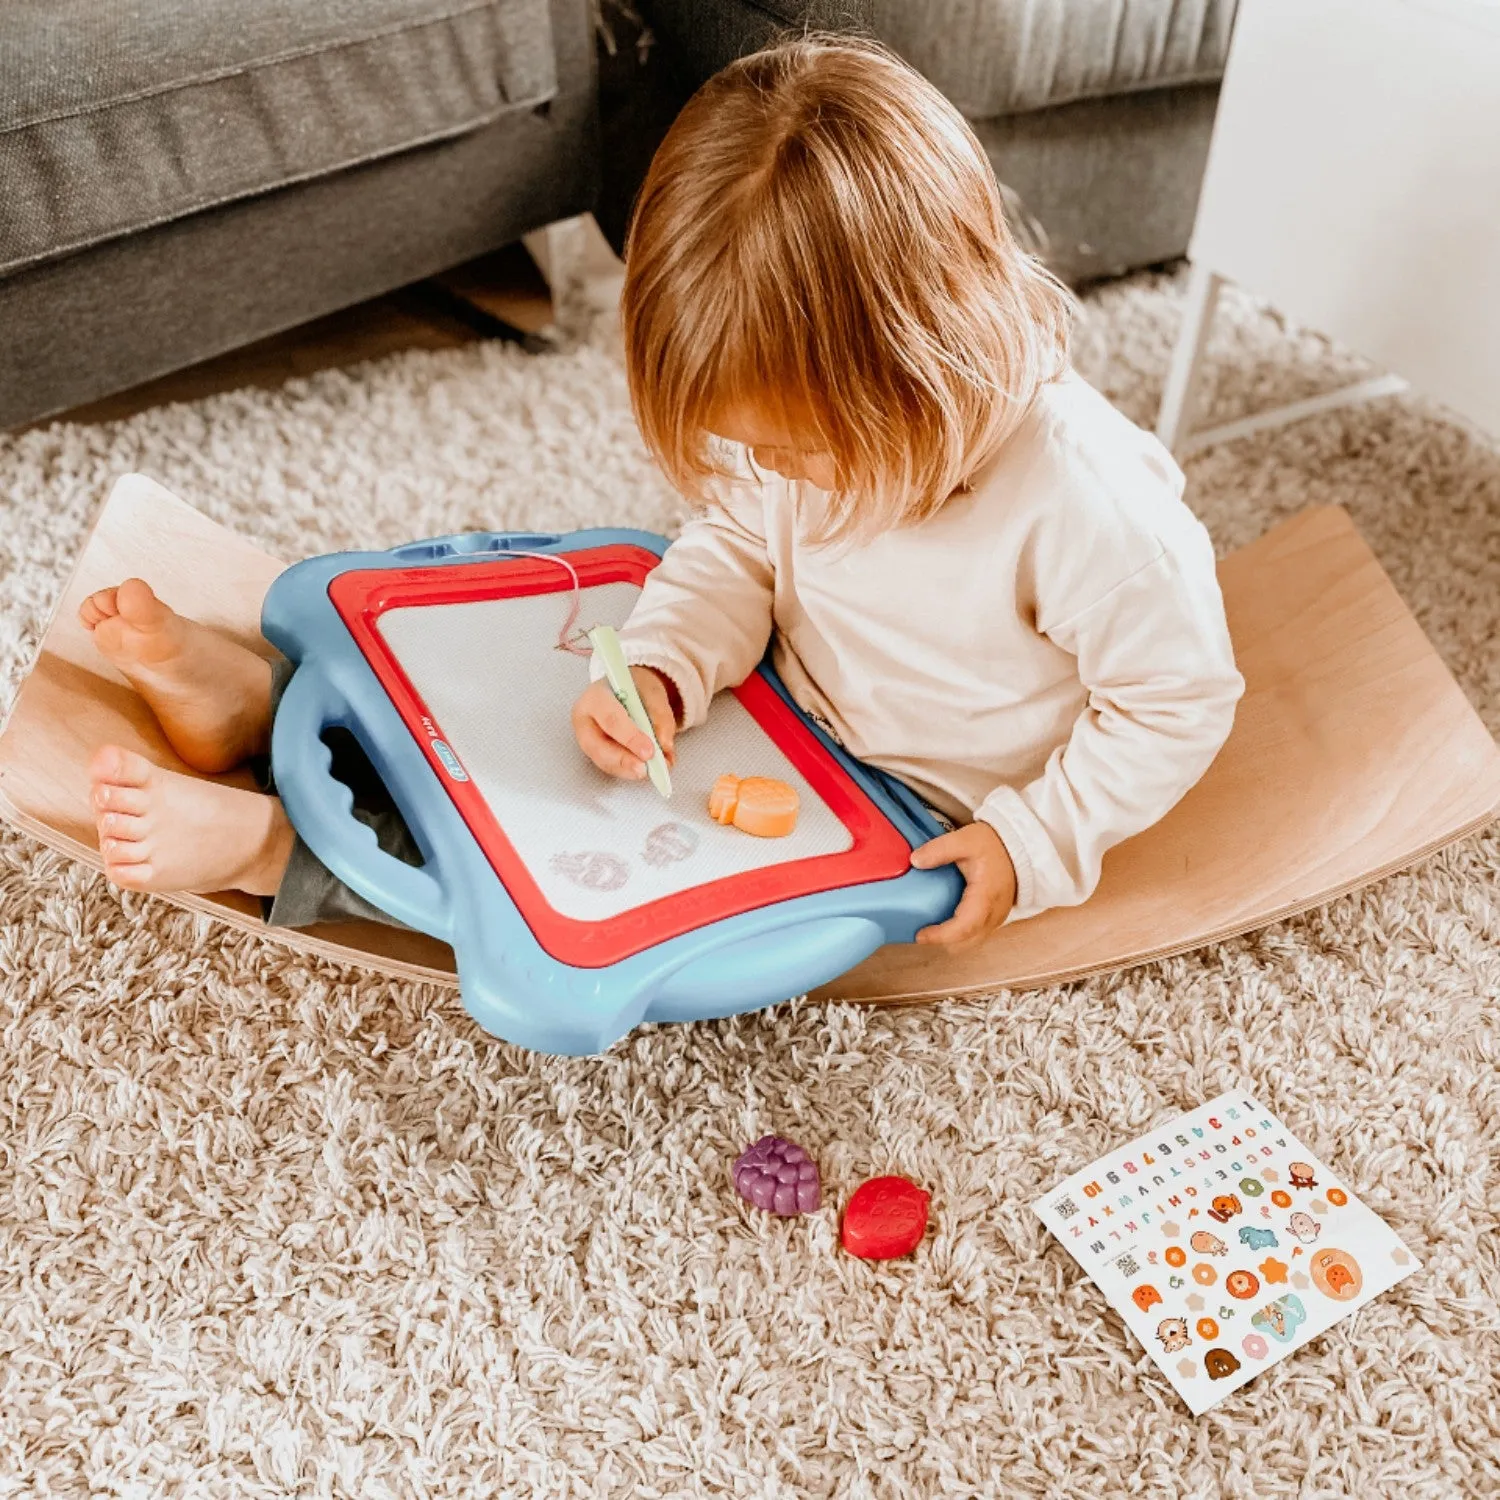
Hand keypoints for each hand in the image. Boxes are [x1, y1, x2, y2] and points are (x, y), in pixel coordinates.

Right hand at [572, 666, 677, 780]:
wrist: (629, 690)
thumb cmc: (636, 688)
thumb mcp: (653, 692)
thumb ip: (660, 716)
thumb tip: (664, 746)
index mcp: (595, 697)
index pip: (611, 719)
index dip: (630, 737)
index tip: (649, 751)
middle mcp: (585, 720)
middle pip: (598, 746)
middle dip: (624, 760)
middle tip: (646, 769)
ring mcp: (587, 739)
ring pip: (603, 760)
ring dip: (628, 769)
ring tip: (651, 771)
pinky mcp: (596, 753)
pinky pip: (610, 766)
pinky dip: (629, 771)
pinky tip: (647, 770)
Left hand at [910, 821, 1016, 948]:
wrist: (1018, 849)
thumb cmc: (994, 846)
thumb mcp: (965, 840)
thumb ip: (940, 850)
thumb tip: (915, 861)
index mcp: (986, 897)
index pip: (964, 926)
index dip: (941, 935)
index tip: (920, 935)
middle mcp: (993, 914)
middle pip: (966, 942)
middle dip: (942, 941)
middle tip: (920, 931)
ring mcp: (995, 919)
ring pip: (971, 942)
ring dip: (951, 939)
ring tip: (931, 926)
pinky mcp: (994, 919)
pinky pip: (975, 934)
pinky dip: (959, 934)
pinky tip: (945, 920)